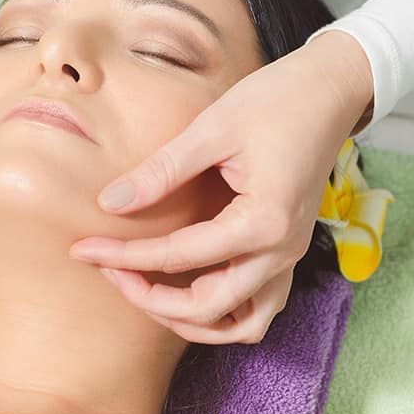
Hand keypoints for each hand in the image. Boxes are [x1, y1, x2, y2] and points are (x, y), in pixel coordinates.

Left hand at [69, 30, 373, 344]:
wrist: (330, 90)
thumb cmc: (276, 100)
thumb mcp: (212, 130)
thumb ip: (160, 173)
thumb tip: (110, 203)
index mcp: (262, 222)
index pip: (178, 255)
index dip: (124, 254)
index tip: (83, 249)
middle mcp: (281, 251)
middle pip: (207, 308)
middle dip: (150, 299)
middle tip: (110, 270)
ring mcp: (289, 255)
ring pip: (241, 324)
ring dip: (192, 320)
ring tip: (147, 292)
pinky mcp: (288, 249)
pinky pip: (260, 305)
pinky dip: (224, 312)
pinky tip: (190, 288)